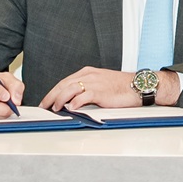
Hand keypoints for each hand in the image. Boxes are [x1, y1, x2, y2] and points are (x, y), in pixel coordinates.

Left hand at [42, 66, 173, 111]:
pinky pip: (83, 96)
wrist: (139, 86)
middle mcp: (89, 76)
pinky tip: (70, 108)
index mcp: (88, 73)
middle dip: (51, 96)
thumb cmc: (122, 87)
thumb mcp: (102, 84)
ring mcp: (94, 83)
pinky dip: (74, 102)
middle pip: (63, 84)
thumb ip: (87, 90)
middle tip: (44, 106)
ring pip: (69, 89)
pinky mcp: (100, 92)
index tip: (47, 100)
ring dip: (59, 99)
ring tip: (54, 108)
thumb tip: (74, 101)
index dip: (53, 91)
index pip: (65, 81)